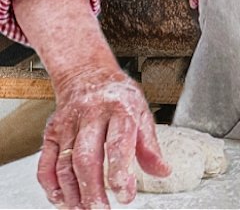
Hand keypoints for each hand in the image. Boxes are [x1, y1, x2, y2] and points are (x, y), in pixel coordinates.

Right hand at [38, 68, 170, 208]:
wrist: (88, 73)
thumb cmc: (118, 96)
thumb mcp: (142, 112)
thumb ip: (150, 145)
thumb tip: (162, 171)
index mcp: (119, 108)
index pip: (118, 144)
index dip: (120, 173)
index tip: (125, 195)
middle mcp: (92, 115)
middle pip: (86, 158)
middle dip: (92, 190)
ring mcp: (69, 123)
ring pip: (65, 163)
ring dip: (72, 193)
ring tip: (83, 209)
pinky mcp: (52, 131)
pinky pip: (46, 162)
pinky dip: (51, 185)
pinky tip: (61, 198)